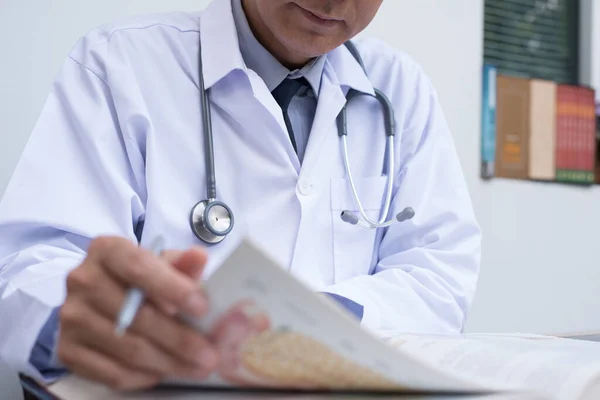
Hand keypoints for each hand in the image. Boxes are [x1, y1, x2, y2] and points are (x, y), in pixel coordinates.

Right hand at [57, 236, 218, 390]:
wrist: (101, 294)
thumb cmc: (139, 276)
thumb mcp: (160, 263)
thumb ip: (181, 263)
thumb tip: (199, 256)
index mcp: (106, 250)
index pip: (140, 267)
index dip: (173, 288)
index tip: (202, 308)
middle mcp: (82, 280)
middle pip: (136, 316)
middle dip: (179, 339)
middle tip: (209, 354)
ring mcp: (71, 317)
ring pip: (128, 348)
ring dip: (168, 363)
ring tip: (197, 368)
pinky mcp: (68, 349)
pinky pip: (111, 372)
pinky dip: (143, 376)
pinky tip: (164, 373)